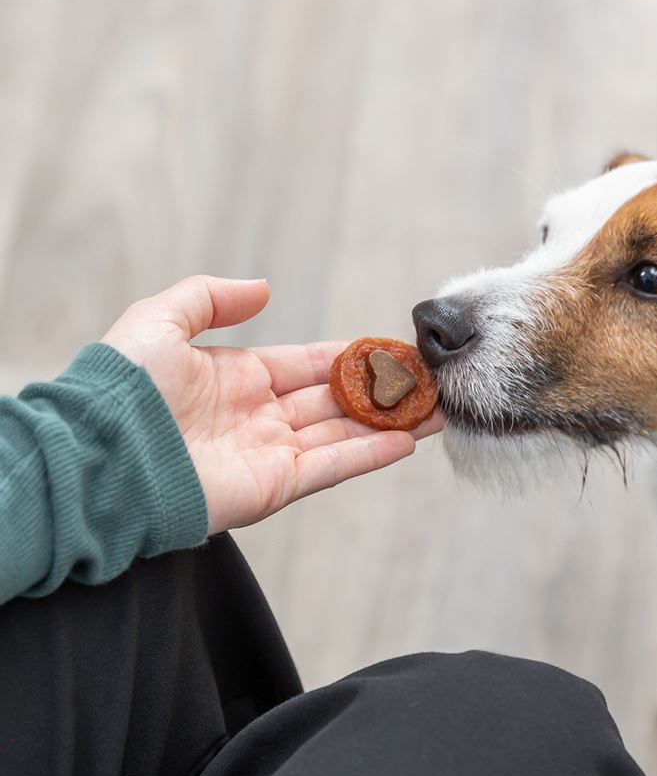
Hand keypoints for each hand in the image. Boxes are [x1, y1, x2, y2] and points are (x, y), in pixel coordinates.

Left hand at [102, 275, 441, 533]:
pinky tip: (408, 439)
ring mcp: (270, 453)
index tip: (391, 348)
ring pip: (345, 433)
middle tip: (427, 380)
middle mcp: (261, 416)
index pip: (309, 363)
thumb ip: (211, 297)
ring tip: (436, 408)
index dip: (351, 356)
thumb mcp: (161, 321)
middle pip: (336, 400)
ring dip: (391, 421)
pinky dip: (372, 454)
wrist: (100, 457)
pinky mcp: (275, 486)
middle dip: (382, 389)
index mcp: (238, 377)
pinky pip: (334, 466)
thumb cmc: (122, 390)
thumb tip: (264, 289)